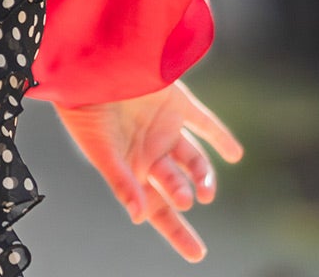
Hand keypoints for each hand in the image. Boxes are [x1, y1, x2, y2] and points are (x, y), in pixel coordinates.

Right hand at [54, 81, 244, 262]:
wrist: (89, 64)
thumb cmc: (84, 111)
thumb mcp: (100, 149)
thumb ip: (121, 181)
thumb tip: (138, 217)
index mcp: (130, 168)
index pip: (156, 208)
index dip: (176, 231)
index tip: (196, 254)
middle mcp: (150, 151)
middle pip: (176, 186)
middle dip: (182, 195)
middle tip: (187, 198)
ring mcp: (164, 128)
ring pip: (194, 159)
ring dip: (204, 175)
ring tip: (206, 189)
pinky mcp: (176, 102)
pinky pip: (204, 123)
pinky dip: (220, 138)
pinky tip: (235, 154)